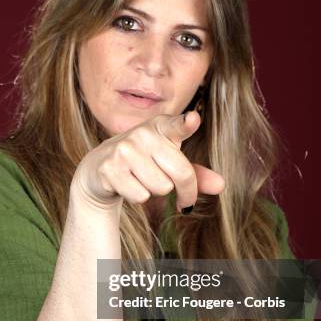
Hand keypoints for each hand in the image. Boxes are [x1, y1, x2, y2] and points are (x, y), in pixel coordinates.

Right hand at [71, 110, 224, 211]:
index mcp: (161, 127)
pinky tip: (127, 184)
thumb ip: (196, 174)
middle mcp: (143, 134)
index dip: (185, 124)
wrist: (99, 169)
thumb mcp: (170, 164)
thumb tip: (221, 185)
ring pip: (161, 187)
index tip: (192, 120)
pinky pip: (141, 195)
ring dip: (155, 191)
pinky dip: (137, 197)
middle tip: (182, 200)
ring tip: (142, 180)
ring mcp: (124, 149)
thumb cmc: (144, 164)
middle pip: (181, 173)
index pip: (176, 125)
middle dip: (185, 192)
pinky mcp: (110, 168)